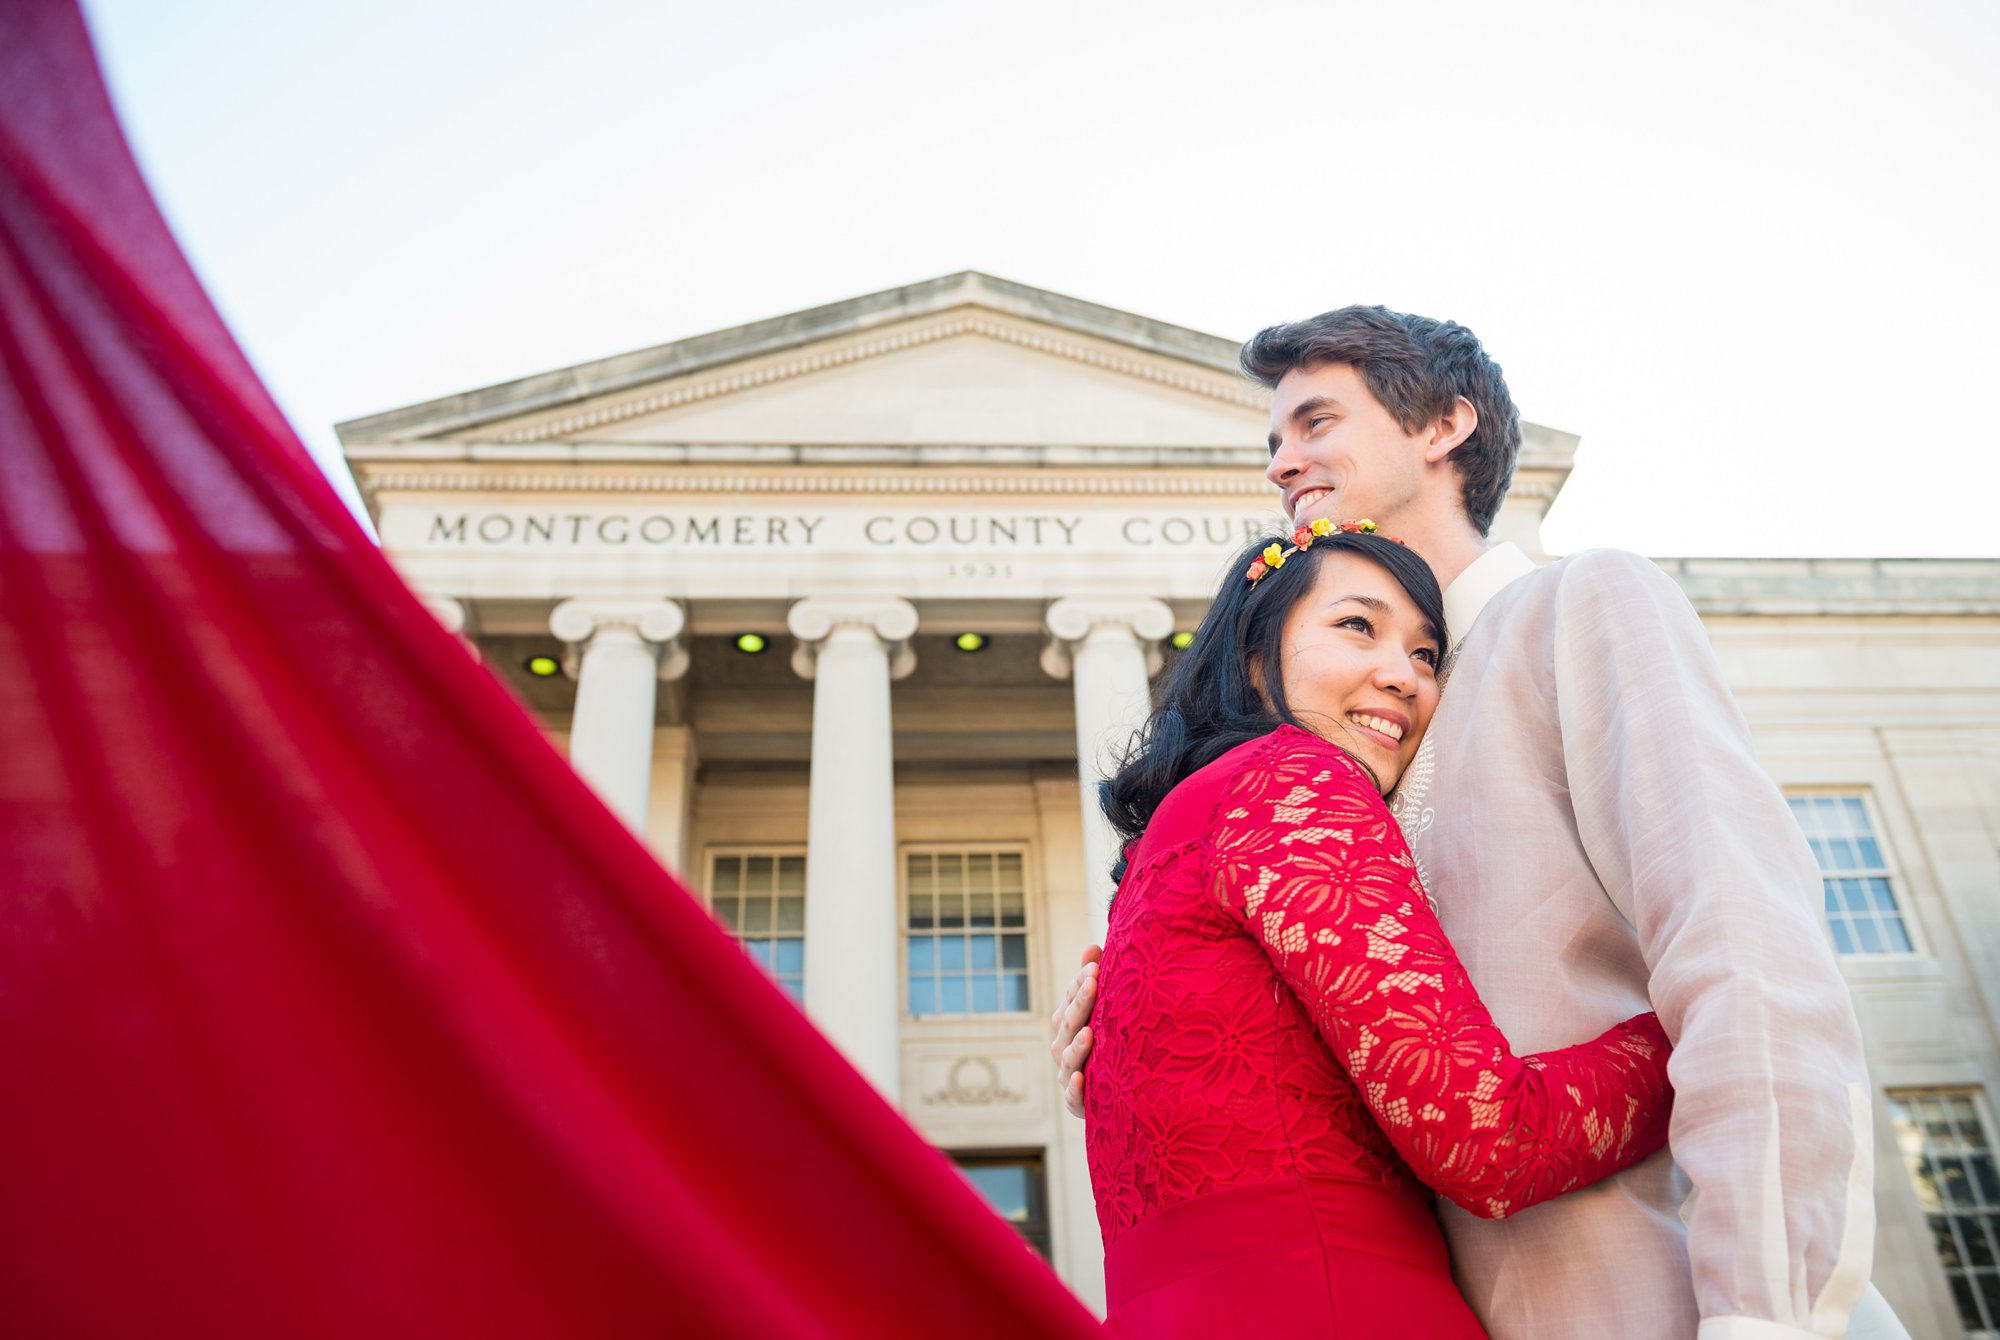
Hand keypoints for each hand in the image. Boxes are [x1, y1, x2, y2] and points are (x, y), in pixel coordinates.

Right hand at [1049, 944, 1102, 1119]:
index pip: (1070, 1000)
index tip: (1095, 967)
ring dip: (1077, 1046)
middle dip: (1080, 1004)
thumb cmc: (1107, 1045)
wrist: (1116, 1096)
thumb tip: (1092, 946)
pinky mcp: (1077, 1104)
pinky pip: (1073, 1098)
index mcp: (1068, 1024)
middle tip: (1094, 982)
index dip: (1080, 983)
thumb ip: (1093, 981)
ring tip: (1089, 1033)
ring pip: (1068, 1059)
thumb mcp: (1102, 1013)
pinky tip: (1080, 1078)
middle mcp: (1063, 1048)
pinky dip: (1074, 1088)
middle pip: (1068, 1024)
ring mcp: (1068, 1075)